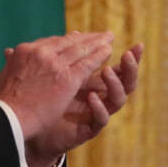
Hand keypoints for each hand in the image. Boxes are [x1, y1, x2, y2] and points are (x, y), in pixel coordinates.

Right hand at [0, 32, 114, 146]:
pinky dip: (100, 56)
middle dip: (85, 38)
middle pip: (68, 42)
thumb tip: (9, 53)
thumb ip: (11, 62)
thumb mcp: (3, 75)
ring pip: (81, 49)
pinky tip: (109, 53)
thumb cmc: (4, 102)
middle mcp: (41, 53)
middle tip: (99, 35)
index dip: (67, 40)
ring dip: (97, 43)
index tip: (77, 38)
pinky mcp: (68, 78)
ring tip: (108, 39)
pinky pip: (88, 63)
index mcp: (26, 51)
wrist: (9, 117)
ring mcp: (55, 64)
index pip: (51, 42)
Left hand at [17, 36, 143, 166]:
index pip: (118, 67)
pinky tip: (91, 97)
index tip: (138, 44)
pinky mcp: (88, 129)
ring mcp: (95, 113)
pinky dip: (98, 107)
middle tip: (129, 54)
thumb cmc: (39, 102)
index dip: (130, 57)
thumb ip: (54, 59)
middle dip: (130, 67)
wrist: (29, 129)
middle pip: (125, 81)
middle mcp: (99, 96)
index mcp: (93, 82)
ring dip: (115, 84)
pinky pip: (101, 119)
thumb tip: (59, 36)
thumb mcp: (49, 76)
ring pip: (118, 99)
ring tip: (106, 71)